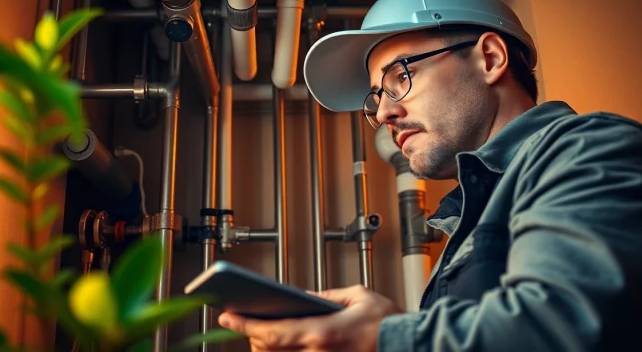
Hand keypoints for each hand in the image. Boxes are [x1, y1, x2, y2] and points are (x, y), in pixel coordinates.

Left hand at [218, 284, 401, 351]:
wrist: (414, 345)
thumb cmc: (389, 323)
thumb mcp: (357, 296)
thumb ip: (326, 296)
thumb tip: (303, 295)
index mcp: (322, 334)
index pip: (271, 332)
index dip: (244, 325)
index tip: (227, 315)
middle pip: (269, 351)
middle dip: (251, 336)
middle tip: (239, 320)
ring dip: (265, 347)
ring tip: (258, 331)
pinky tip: (281, 343)